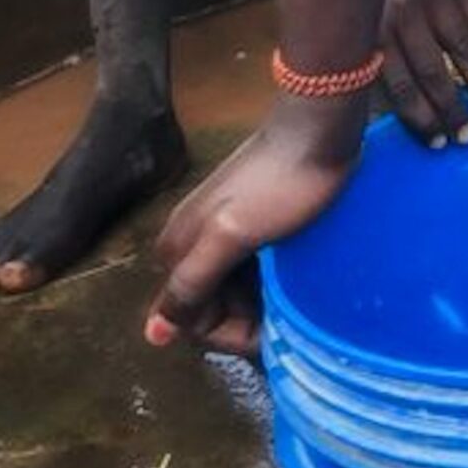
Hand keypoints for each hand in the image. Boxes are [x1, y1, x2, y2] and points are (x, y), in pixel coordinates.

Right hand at [146, 99, 361, 357]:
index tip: (268, 332)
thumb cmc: (278, 185)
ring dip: (258, 304)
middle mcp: (190, 242)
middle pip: (207, 307)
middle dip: (243, 319)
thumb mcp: (232, 236)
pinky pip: (246, 272)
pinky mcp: (246, 224)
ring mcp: (218, 232)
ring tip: (294, 303)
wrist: (316, 133)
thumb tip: (151, 334)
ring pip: (230, 291)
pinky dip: (265, 285)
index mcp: (177, 247)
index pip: (186, 319)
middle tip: (286, 318)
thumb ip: (192, 282)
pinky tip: (290, 283)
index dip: (227, 334)